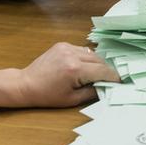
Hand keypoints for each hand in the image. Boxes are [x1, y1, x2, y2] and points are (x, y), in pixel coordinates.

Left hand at [0, 42, 118, 108]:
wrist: (26, 84)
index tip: (120, 82)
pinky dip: (85, 58)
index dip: (113, 77)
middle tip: (108, 80)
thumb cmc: (47, 95)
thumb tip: (106, 88)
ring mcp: (67, 47)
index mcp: (75, 70)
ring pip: (91, 53)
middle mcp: (72, 55)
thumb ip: (92, 92)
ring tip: (93, 75)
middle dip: (105, 70)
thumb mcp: (72, 99)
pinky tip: (81, 67)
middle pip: (99, 60)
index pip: (103, 71)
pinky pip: (81, 50)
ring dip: (96, 63)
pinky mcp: (62, 44)